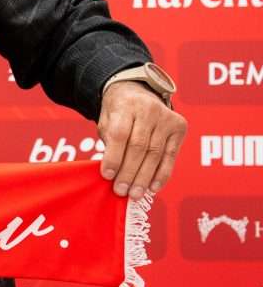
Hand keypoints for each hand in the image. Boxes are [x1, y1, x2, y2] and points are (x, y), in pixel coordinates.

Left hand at [97, 82, 186, 199]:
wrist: (137, 92)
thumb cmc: (118, 113)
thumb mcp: (107, 121)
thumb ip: (110, 143)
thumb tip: (112, 174)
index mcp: (126, 105)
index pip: (120, 135)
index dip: (114, 157)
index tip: (107, 176)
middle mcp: (149, 110)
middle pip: (139, 146)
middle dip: (129, 172)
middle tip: (121, 191)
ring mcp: (167, 118)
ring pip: (155, 153)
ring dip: (144, 177)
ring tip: (135, 194)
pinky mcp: (179, 127)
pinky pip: (170, 155)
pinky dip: (162, 173)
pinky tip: (153, 187)